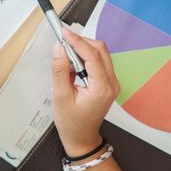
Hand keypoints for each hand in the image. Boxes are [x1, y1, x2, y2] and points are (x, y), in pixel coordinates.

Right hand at [51, 27, 119, 157]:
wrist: (81, 138)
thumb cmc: (70, 122)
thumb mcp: (60, 97)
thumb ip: (60, 71)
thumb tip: (58, 48)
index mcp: (102, 88)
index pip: (92, 56)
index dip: (77, 41)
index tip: (63, 32)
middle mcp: (111, 83)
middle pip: (100, 50)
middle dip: (81, 42)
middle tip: (62, 41)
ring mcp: (112, 83)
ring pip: (101, 54)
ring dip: (83, 48)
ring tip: (65, 54)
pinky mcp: (107, 82)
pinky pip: (99, 61)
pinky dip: (86, 57)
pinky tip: (73, 63)